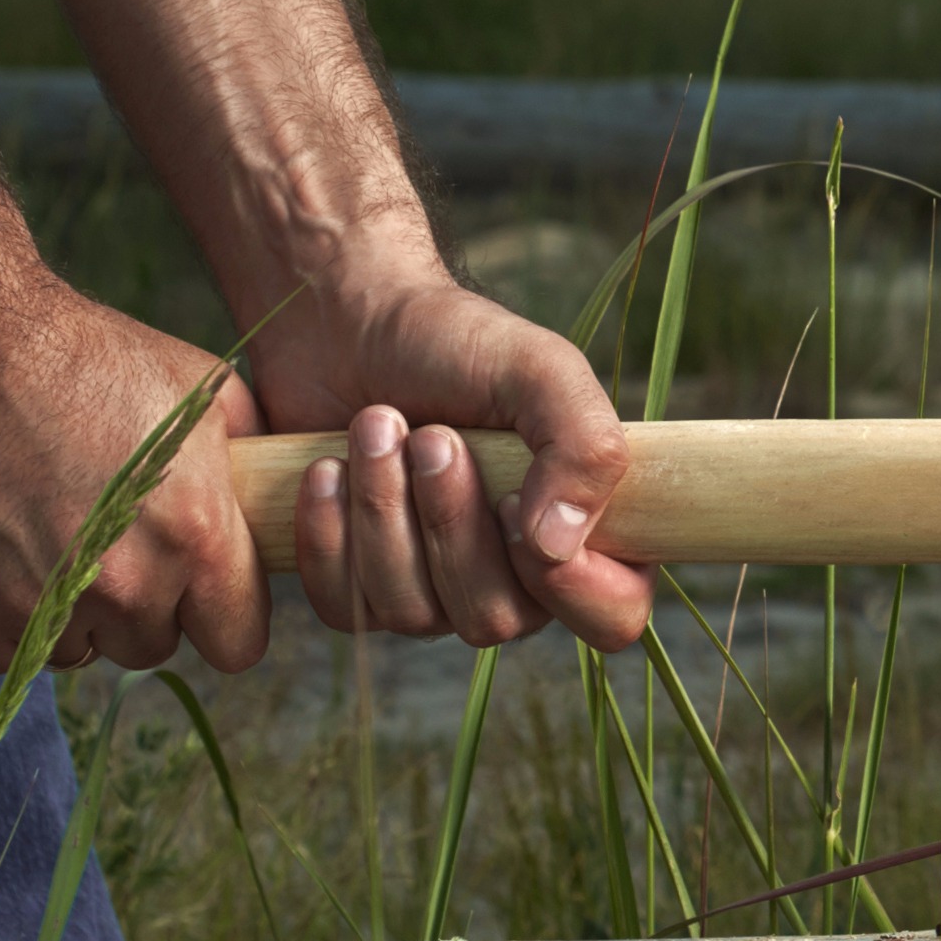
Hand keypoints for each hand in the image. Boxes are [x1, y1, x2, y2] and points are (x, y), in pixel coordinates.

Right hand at [0, 272, 271, 675]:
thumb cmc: (85, 356)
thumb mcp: (200, 391)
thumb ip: (247, 464)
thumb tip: (273, 500)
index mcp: (193, 537)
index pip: (237, 643)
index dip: (220, 613)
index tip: (200, 587)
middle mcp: (121, 587)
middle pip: (151, 644)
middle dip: (142, 604)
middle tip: (111, 538)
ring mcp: (38, 609)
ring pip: (79, 649)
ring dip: (72, 611)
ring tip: (50, 533)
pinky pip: (6, 651)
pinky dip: (5, 614)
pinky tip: (0, 546)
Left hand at [253, 269, 644, 653]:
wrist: (348, 322)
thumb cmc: (456, 342)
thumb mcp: (542, 370)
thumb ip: (583, 447)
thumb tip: (558, 545)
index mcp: (586, 529)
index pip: (613, 617)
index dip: (570, 584)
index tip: (511, 499)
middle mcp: (517, 578)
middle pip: (495, 619)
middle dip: (450, 523)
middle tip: (431, 436)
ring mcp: (435, 592)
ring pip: (414, 615)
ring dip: (385, 512)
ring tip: (376, 424)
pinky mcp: (359, 589)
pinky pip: (347, 608)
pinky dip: (330, 535)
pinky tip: (327, 468)